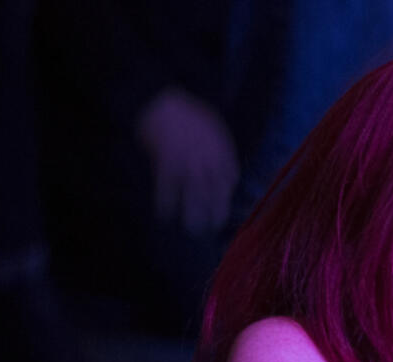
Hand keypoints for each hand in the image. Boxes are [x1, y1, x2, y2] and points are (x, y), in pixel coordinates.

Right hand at [135, 87, 238, 234]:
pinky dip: (165, 203)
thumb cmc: (186, 112)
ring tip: (191, 228)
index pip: (230, 178)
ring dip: (193, 214)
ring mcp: (188, 163)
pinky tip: (164, 214)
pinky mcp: (167, 164)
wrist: (161, 101)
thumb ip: (220, 149)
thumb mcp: (213, 127)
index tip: (221, 205)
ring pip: (194, 196)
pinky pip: (167, 189)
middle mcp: (209, 161)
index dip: (226, 194)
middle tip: (212, 226)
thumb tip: (224, 172)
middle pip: (216, 193)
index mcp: (222, 150)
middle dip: (216, 212)